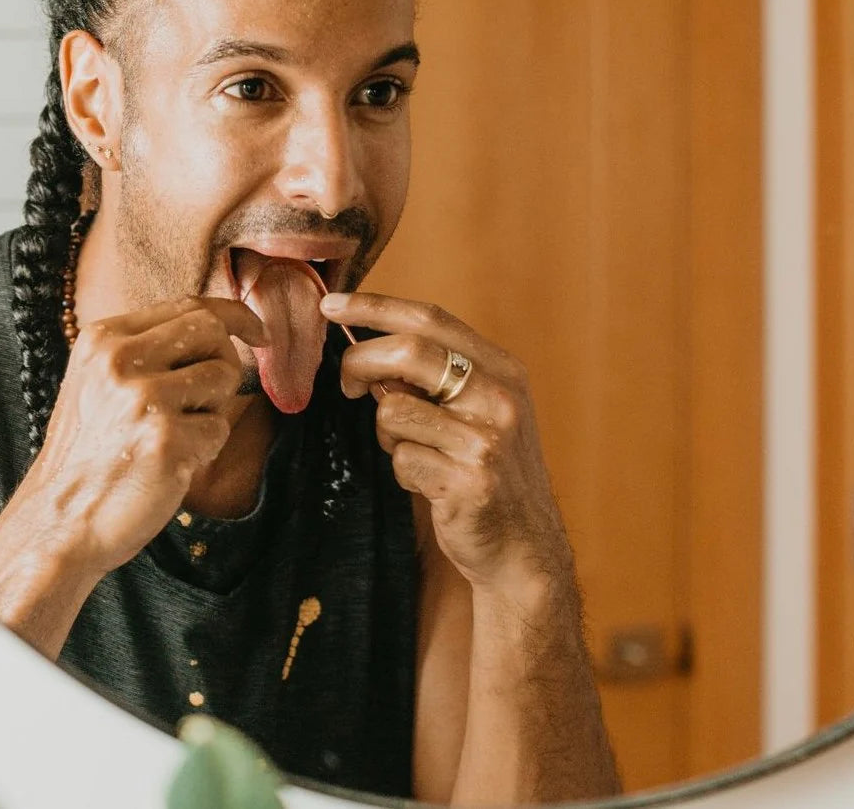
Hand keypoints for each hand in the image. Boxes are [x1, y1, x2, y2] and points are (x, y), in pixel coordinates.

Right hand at [9, 296, 267, 576]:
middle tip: (209, 399)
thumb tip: (219, 326)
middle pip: (212, 331)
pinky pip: (219, 428)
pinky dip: (206, 450)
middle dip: (226, 363)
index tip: (260, 333)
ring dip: (212, 410)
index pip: (188, 306)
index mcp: (103, 339)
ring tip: (175, 436)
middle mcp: (120, 360)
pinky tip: (171, 464)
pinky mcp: (165, 439)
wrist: (62, 520)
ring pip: (223, 378)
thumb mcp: (100, 383)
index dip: (235, 316)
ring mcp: (142, 399)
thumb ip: (148, 349)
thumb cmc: (91, 455)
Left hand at [321, 292, 572, 594]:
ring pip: (394, 410)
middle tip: (348, 385)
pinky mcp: (470, 481)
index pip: (430, 319)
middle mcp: (500, 397)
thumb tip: (366, 350)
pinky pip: (402, 459)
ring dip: (387, 434)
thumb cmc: (484, 471)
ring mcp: (487, 440)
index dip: (374, 306)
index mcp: (502, 370)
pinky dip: (402, 470)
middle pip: (407, 352)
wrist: (524, 548)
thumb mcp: (475, 411)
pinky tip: (429, 483)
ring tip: (415, 452)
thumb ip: (433, 378)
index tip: (330, 305)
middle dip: (360, 363)